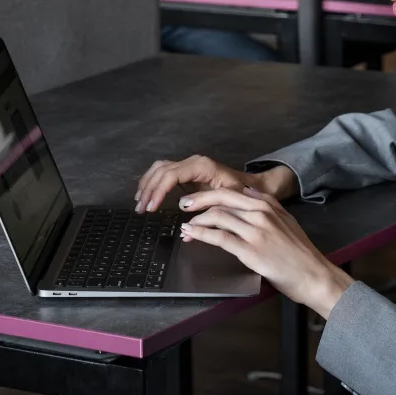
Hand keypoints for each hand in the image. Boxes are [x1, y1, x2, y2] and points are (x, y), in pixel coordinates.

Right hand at [134, 155, 296, 213]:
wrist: (254, 186)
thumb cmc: (244, 195)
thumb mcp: (228, 205)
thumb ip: (208, 216)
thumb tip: (186, 232)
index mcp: (202, 167)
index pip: (171, 175)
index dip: (158, 191)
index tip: (152, 208)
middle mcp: (194, 162)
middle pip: (162, 170)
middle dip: (149, 190)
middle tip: (141, 210)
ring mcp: (189, 164)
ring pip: (160, 168)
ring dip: (148, 184)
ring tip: (140, 203)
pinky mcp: (187, 170)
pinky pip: (164, 171)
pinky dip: (153, 181)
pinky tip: (147, 195)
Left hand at [179, 187, 353, 317]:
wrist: (313, 275)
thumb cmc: (300, 252)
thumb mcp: (287, 219)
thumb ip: (267, 204)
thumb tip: (247, 191)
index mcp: (268, 205)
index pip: (231, 192)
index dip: (209, 194)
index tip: (196, 198)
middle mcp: (261, 213)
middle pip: (221, 199)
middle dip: (197, 201)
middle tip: (183, 206)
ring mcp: (256, 231)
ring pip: (218, 217)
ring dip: (197, 221)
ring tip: (186, 227)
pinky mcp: (251, 251)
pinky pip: (220, 238)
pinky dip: (202, 234)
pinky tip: (192, 235)